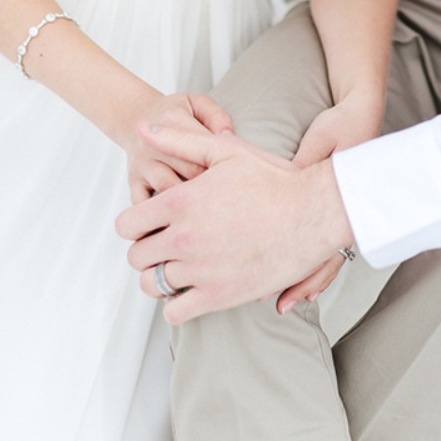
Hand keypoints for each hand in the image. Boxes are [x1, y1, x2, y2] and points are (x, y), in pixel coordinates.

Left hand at [115, 125, 351, 322]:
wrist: (313, 213)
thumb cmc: (274, 182)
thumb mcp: (224, 151)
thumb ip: (178, 140)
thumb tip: (143, 127)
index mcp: (180, 202)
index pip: (127, 225)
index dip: (136, 224)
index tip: (151, 224)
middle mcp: (184, 238)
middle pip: (136, 257)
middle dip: (147, 250)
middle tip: (167, 245)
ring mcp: (200, 269)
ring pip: (152, 285)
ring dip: (159, 278)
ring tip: (179, 267)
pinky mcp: (219, 295)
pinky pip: (175, 313)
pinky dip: (177, 306)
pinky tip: (192, 290)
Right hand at [124, 90, 233, 203]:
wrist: (135, 118)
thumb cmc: (173, 114)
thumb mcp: (197, 103)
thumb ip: (217, 116)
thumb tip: (228, 136)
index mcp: (173, 121)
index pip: (203, 147)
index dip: (222, 164)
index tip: (235, 173)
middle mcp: (154, 143)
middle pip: (189, 171)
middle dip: (211, 184)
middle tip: (228, 194)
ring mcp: (143, 164)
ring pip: (168, 189)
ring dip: (189, 201)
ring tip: (207, 208)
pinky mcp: (133, 181)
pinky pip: (143, 204)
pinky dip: (159, 214)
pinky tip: (177, 218)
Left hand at [273, 95, 377, 310]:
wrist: (365, 113)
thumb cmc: (342, 125)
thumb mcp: (318, 142)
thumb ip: (298, 168)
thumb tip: (276, 195)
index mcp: (338, 195)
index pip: (315, 237)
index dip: (295, 264)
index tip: (272, 281)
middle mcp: (345, 210)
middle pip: (324, 255)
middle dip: (301, 281)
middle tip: (280, 303)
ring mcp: (345, 212)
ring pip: (328, 255)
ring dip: (309, 278)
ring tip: (290, 299)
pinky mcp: (342, 211)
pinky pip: (330, 246)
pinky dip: (317, 266)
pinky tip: (306, 283)